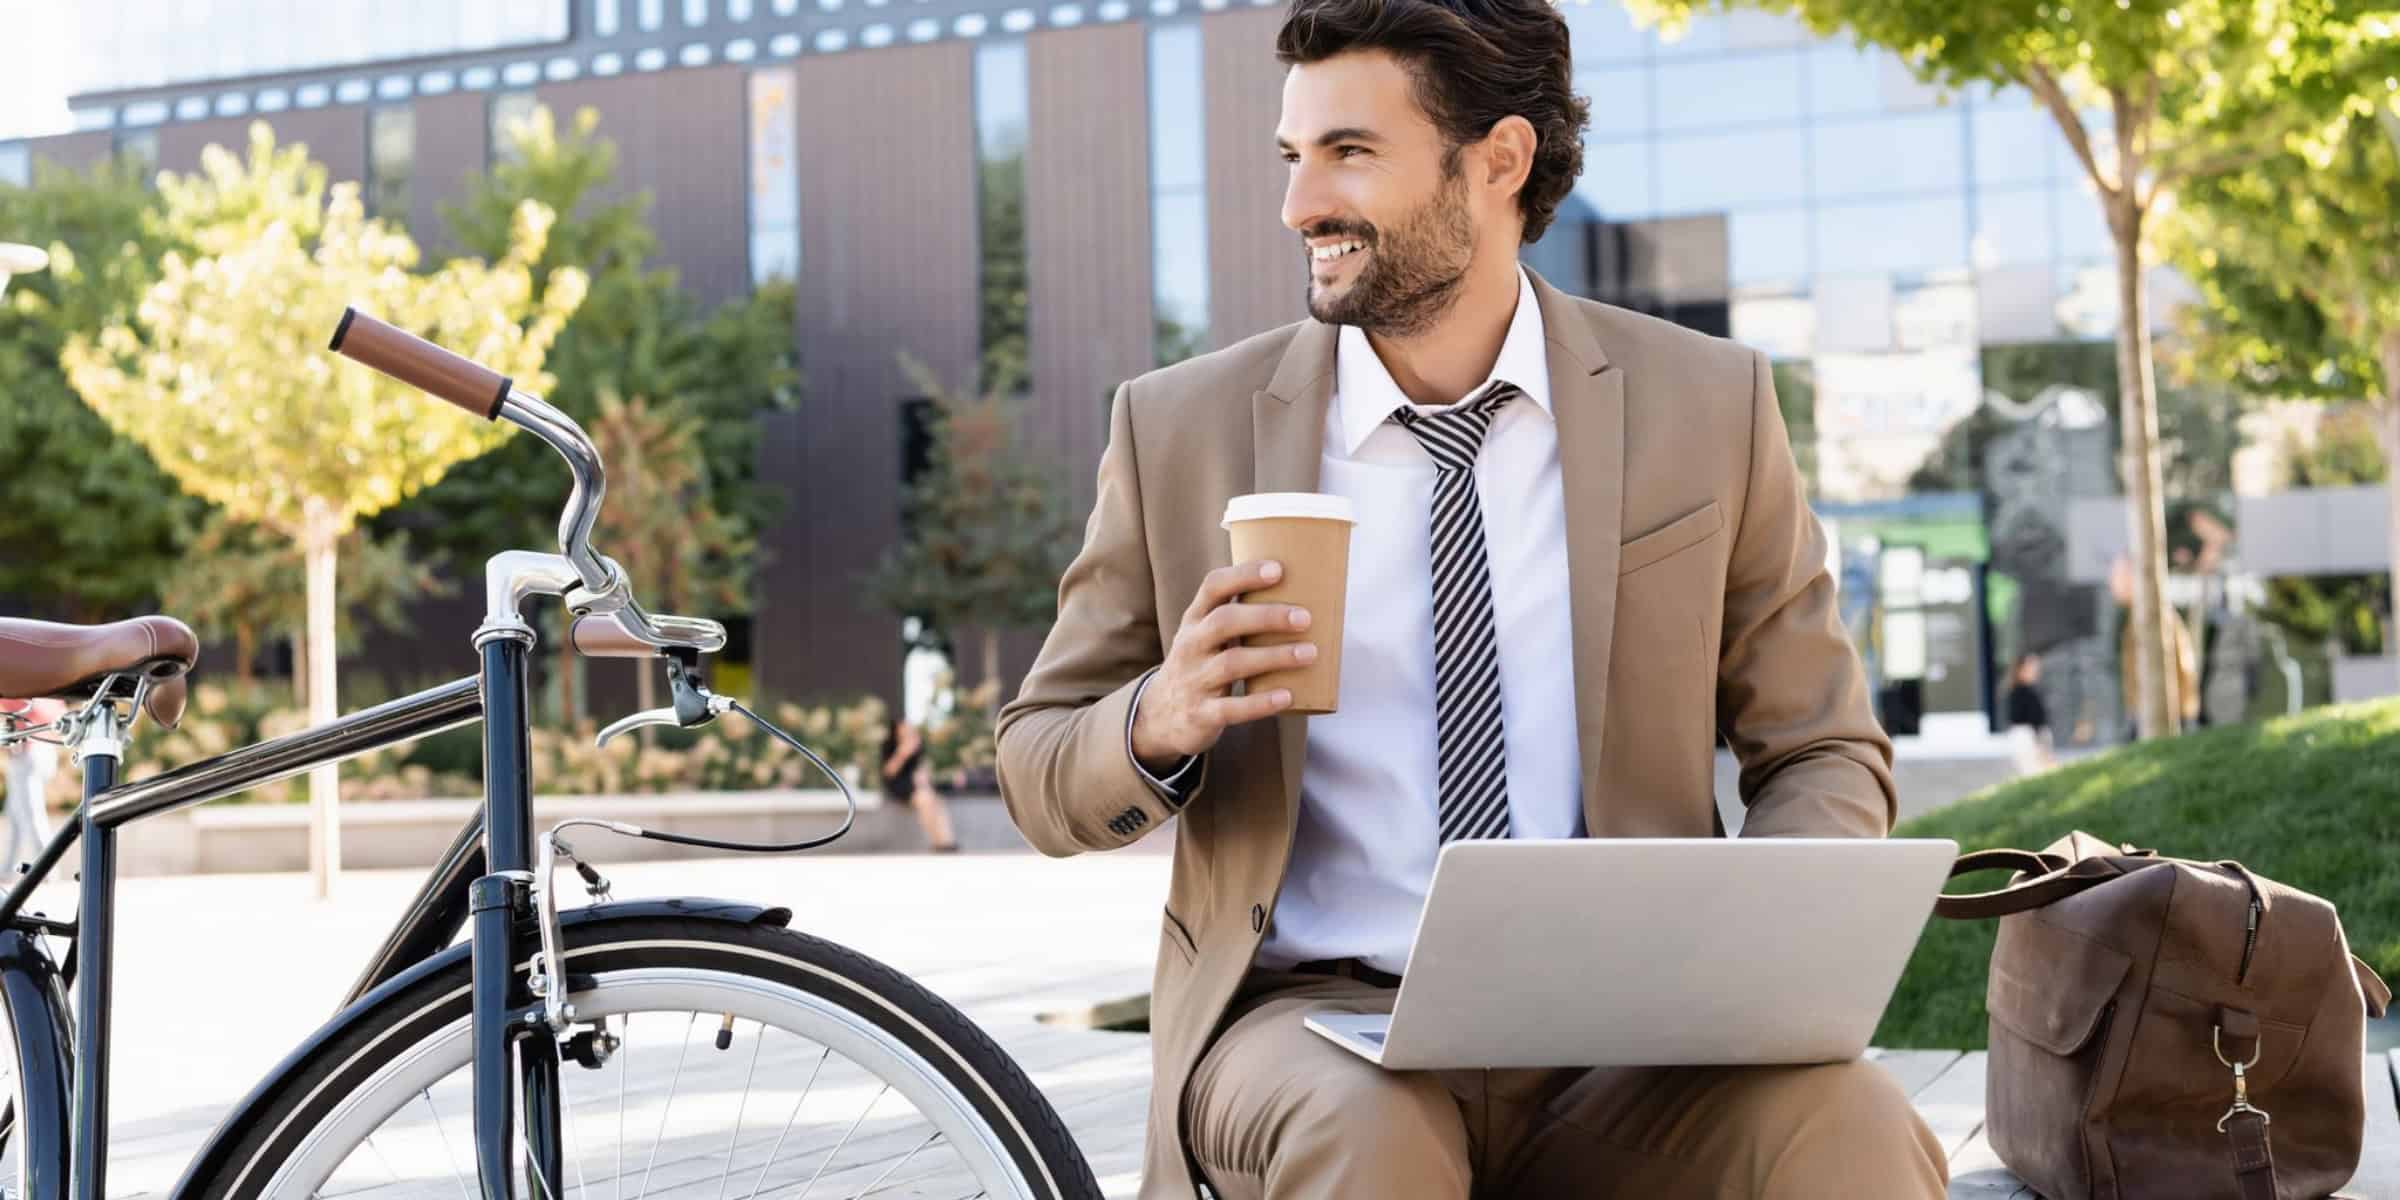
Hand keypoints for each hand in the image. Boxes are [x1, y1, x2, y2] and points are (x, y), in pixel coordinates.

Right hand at [1131, 559, 1315, 769]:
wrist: (1158, 717)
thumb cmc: (1199, 666)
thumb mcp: (1204, 637)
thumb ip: (1236, 618)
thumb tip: (1299, 598)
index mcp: (1194, 620)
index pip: (1213, 587)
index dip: (1244, 575)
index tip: (1278, 569)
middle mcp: (1191, 645)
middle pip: (1225, 622)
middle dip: (1266, 617)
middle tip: (1305, 618)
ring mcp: (1194, 680)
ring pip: (1232, 663)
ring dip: (1274, 656)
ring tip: (1309, 653)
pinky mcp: (1201, 714)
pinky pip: (1232, 708)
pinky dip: (1260, 703)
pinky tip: (1288, 696)